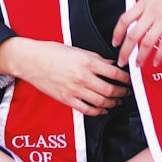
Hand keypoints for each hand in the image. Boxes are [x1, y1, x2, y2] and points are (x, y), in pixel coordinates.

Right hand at [0, 38, 129, 115]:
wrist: (31, 61)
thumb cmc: (52, 52)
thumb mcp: (77, 49)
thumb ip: (95, 58)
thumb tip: (110, 64)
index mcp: (86, 62)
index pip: (114, 73)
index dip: (125, 79)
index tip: (129, 80)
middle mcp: (82, 77)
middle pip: (110, 90)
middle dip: (122, 92)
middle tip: (126, 92)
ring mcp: (74, 90)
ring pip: (101, 101)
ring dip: (112, 103)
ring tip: (117, 101)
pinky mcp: (67, 100)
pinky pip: (87, 109)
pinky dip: (98, 111)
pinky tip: (103, 109)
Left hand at [112, 0, 161, 67]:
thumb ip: (146, 5)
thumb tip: (136, 18)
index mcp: (145, 1)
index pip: (124, 20)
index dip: (117, 34)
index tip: (115, 43)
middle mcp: (152, 11)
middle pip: (133, 35)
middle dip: (125, 51)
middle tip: (122, 61)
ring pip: (147, 42)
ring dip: (140, 57)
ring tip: (139, 65)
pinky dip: (158, 56)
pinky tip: (156, 62)